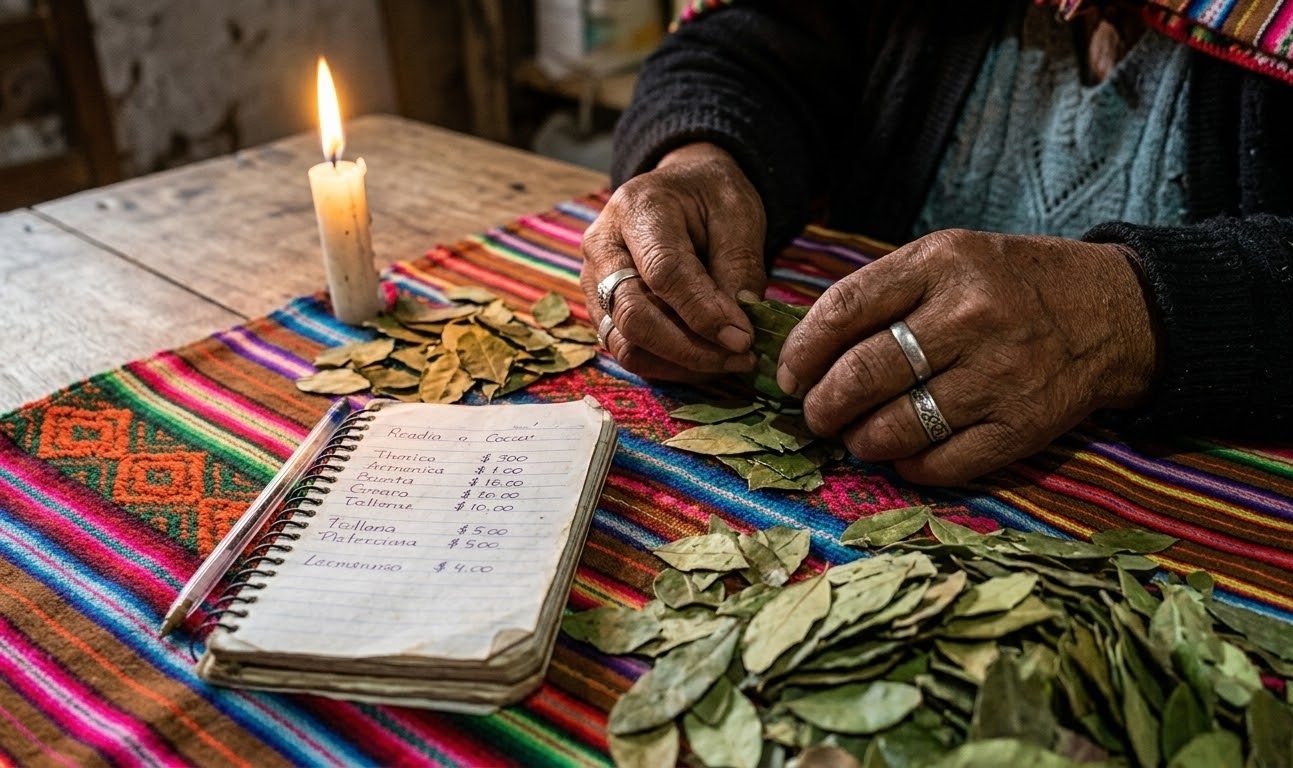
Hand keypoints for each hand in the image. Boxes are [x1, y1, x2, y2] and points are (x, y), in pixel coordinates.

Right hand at [580, 143, 764, 380]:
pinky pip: (628, 352)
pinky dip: (669, 365)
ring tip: (727, 362)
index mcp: (638, 209)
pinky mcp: (601, 309)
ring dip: (679, 364)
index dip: (703, 312)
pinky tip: (705, 360)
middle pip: (634, 316)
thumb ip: (738, 268)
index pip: (663, 272)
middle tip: (740, 358)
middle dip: (690, 348)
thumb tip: (736, 331)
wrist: (680, 190)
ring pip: (626, 344)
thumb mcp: (738, 215)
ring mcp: (594, 281)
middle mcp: (603, 247)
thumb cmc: (710, 198)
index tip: (743, 338)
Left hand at [776, 229, 1159, 484]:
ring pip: (897, 426)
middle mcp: (971, 316)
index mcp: (942, 264)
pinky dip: (908, 466)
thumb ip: (880, 294)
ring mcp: (1000, 374)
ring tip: (855, 436)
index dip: (802, 351)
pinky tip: (900, 454)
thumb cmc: (1007, 285)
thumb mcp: (946, 259)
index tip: (789, 374)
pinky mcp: (1023, 426)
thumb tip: (805, 353)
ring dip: (860, 440)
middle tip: (815, 415)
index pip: (844, 309)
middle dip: (822, 405)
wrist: (1111, 312)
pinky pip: (942, 463)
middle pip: (863, 374)